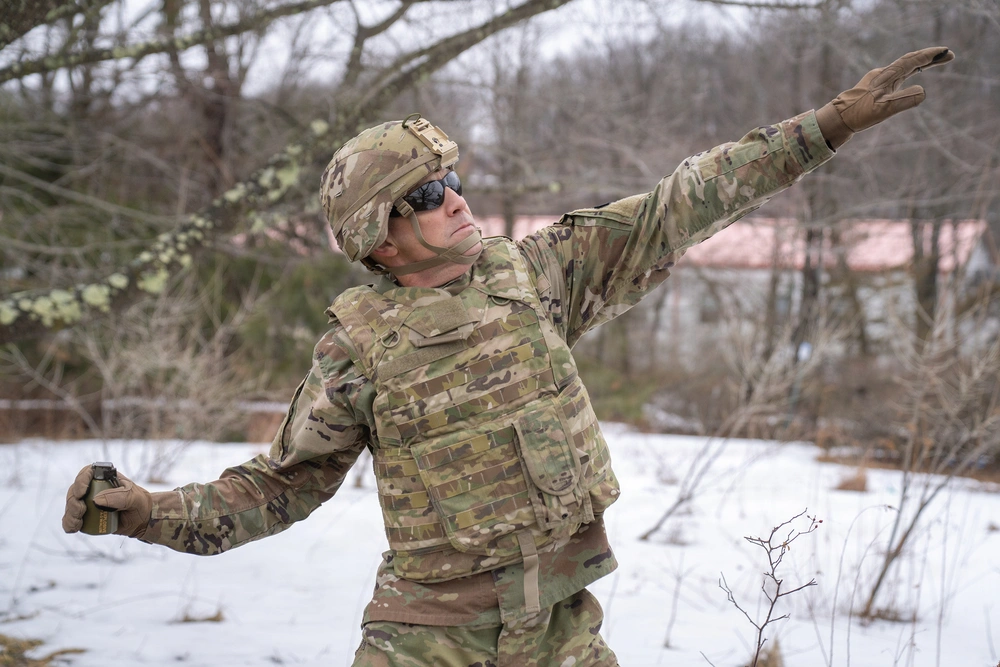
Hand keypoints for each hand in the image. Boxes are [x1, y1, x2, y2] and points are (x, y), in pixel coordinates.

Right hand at [63, 465, 152, 538]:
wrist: (141, 519)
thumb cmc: (139, 502)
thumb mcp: (133, 497)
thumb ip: (119, 497)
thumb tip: (96, 500)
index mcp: (104, 478)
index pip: (86, 473)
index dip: (80, 481)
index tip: (82, 492)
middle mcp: (92, 489)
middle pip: (74, 491)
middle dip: (73, 502)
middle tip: (82, 510)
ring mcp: (88, 503)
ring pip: (71, 505)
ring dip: (70, 514)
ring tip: (78, 522)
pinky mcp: (86, 517)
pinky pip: (71, 519)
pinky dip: (69, 523)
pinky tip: (74, 528)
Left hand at [816, 47, 954, 149]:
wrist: (834, 121)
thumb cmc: (857, 115)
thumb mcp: (884, 110)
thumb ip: (904, 100)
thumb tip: (924, 92)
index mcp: (886, 76)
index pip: (913, 61)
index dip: (931, 56)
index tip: (947, 52)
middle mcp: (881, 75)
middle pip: (909, 61)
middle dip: (929, 57)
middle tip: (948, 55)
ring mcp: (876, 81)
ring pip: (902, 68)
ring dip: (919, 64)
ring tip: (934, 61)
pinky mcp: (872, 89)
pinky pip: (895, 76)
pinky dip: (907, 72)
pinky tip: (908, 76)